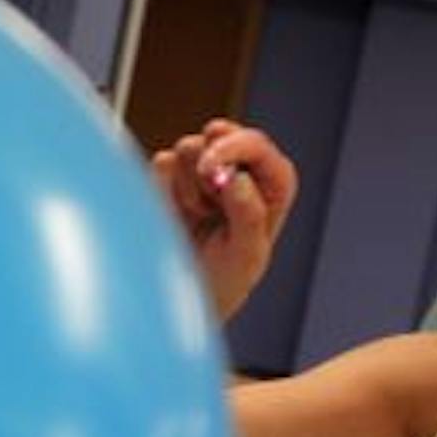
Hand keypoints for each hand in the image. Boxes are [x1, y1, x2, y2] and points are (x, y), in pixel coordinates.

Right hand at [148, 119, 297, 321]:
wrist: (182, 300)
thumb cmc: (225, 282)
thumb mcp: (246, 257)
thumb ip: (249, 216)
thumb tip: (237, 178)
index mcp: (273, 184)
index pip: (257, 146)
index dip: (234, 147)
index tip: (210, 166)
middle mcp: (243, 170)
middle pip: (221, 136)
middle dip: (207, 164)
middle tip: (204, 204)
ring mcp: (207, 171)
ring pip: (189, 147)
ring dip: (188, 184)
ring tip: (198, 218)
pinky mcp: (174, 176)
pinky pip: (163, 163)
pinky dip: (166, 189)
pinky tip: (179, 215)